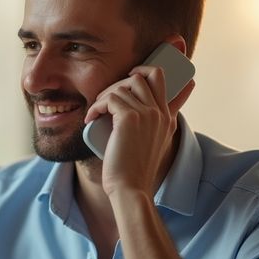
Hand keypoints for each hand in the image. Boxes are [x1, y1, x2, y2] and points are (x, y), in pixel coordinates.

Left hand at [83, 67, 193, 196]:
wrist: (130, 188)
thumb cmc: (134, 170)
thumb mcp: (148, 147)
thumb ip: (148, 129)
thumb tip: (129, 119)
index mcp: (167, 118)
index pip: (164, 80)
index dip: (148, 69)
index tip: (133, 73)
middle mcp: (160, 112)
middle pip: (145, 74)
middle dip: (122, 80)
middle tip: (107, 97)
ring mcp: (147, 113)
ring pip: (123, 85)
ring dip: (105, 95)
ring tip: (97, 112)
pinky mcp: (130, 118)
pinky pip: (109, 98)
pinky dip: (96, 106)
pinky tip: (91, 119)